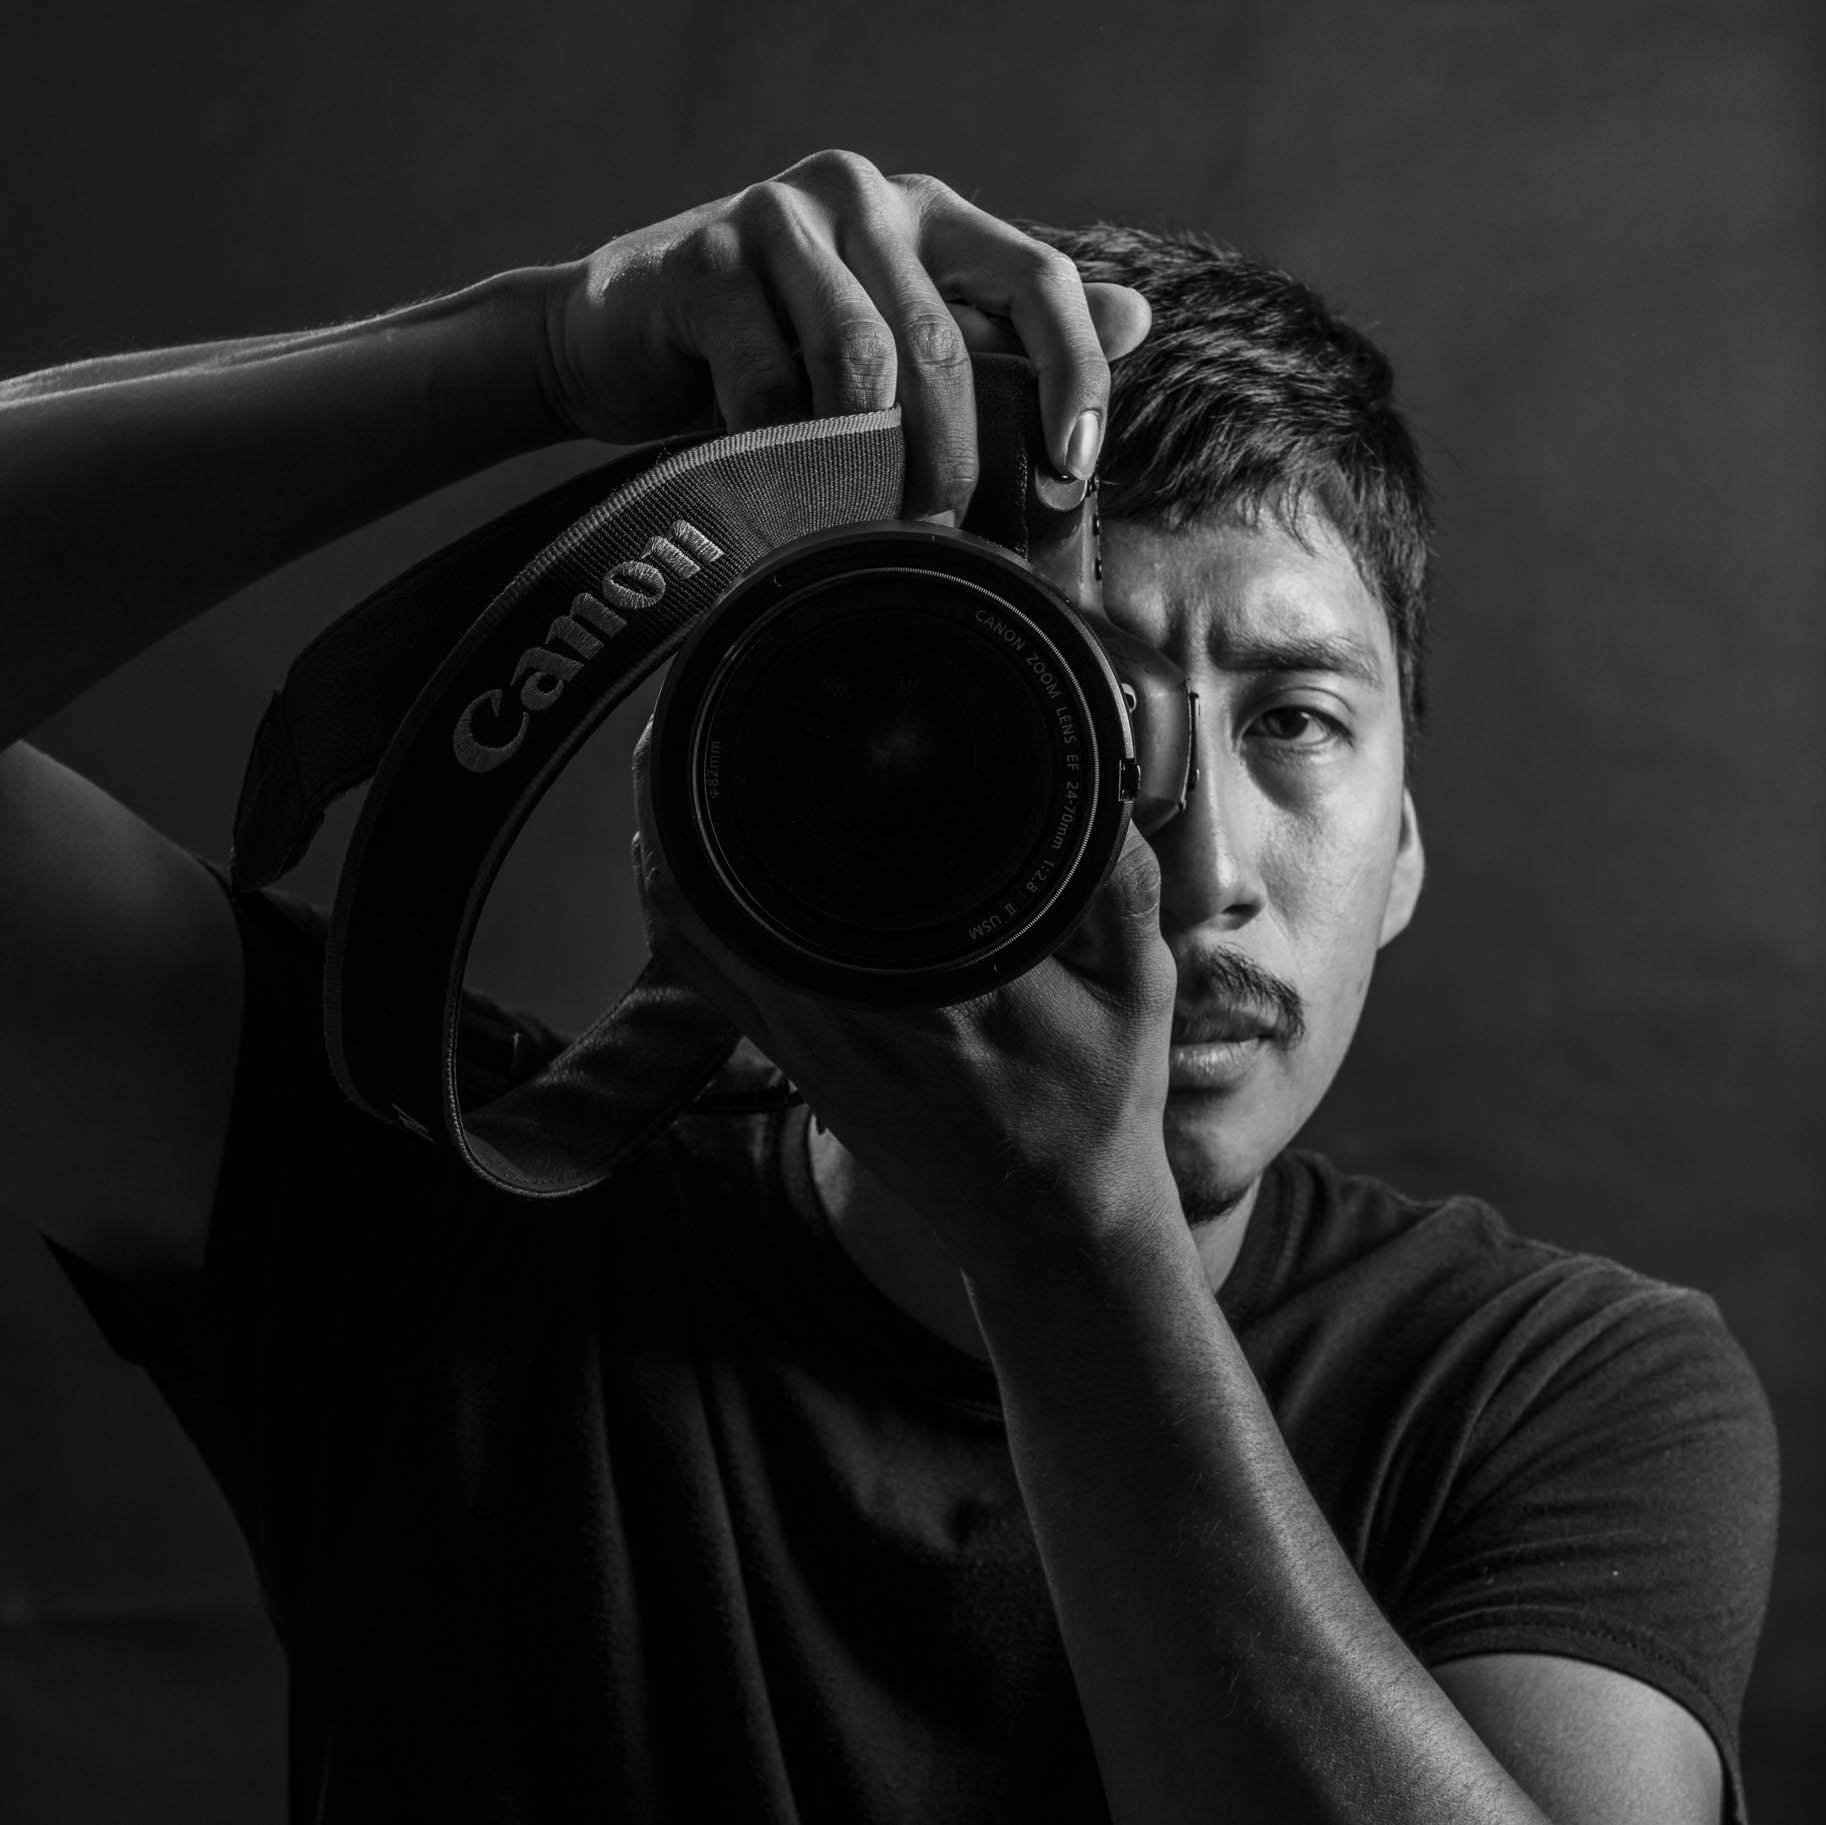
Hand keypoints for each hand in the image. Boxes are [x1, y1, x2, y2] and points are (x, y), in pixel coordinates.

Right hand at [537, 147, 1151, 521]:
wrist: (621, 335)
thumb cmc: (777, 348)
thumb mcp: (899, 334)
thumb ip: (1002, 328)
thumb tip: (1137, 317)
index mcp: (930, 213)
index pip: (1037, 277)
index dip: (1072, 373)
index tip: (1075, 465)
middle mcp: (864, 195)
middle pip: (944, 342)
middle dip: (952, 458)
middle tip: (944, 534)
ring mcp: (780, 217)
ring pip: (861, 360)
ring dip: (870, 462)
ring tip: (866, 521)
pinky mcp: (704, 260)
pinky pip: (767, 381)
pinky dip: (782, 449)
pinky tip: (778, 480)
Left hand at [629, 724, 1182, 1293]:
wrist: (1047, 1227)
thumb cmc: (1095, 1109)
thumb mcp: (1140, 991)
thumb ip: (1121, 886)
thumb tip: (1099, 788)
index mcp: (926, 982)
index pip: (808, 854)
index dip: (756, 764)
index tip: (754, 688)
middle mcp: (840, 1008)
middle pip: (708, 872)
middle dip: (683, 775)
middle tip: (694, 693)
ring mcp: (801, 1038)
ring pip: (682, 919)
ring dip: (664, 830)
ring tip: (675, 752)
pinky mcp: (790, 1061)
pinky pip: (698, 970)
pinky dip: (672, 902)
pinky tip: (681, 852)